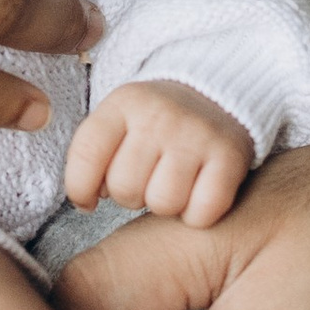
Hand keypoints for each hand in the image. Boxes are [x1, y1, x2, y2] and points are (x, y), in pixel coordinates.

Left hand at [65, 80, 253, 227]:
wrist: (218, 94)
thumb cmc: (157, 122)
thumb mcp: (118, 119)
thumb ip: (93, 154)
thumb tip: (85, 202)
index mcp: (124, 103)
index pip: (86, 155)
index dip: (79, 189)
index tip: (88, 199)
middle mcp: (159, 116)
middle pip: (124, 187)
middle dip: (130, 195)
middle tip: (145, 180)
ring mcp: (196, 134)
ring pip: (163, 203)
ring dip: (165, 206)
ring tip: (171, 184)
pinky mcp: (230, 156)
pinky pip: (202, 212)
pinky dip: (197, 215)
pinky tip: (197, 194)